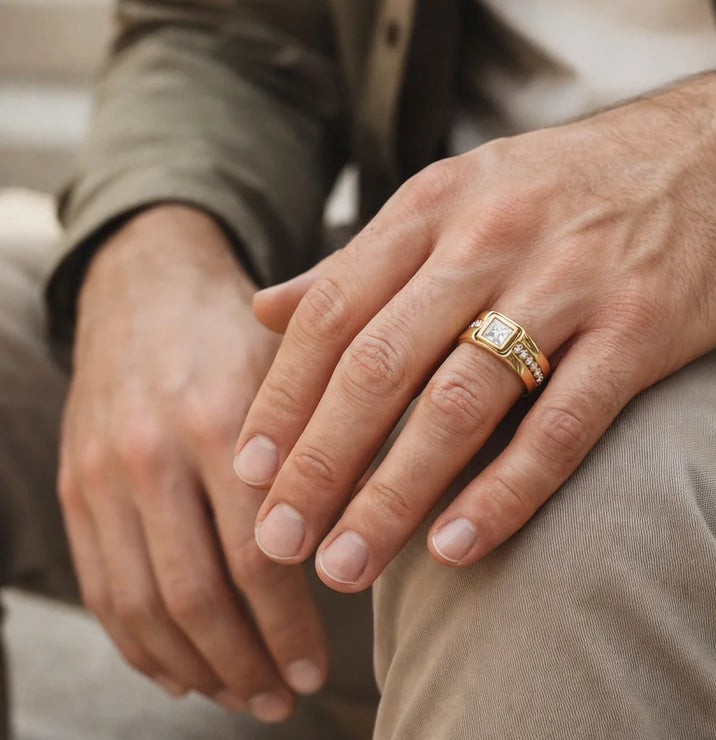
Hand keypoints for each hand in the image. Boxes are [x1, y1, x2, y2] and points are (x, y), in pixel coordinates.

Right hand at [57, 206, 326, 720]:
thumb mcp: (293, 366)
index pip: (261, 554)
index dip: (290, 625)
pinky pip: (101, 589)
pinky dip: (140, 644)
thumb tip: (370, 532)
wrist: (145, 288)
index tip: (319, 667)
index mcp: (222, 420)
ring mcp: (103, 475)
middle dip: (245, 662)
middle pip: (198, 594)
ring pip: (144, 605)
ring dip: (195, 666)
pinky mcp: (75, 488)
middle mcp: (153, 453)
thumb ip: (327, 442)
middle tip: (284, 696)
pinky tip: (181, 669)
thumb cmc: (238, 331)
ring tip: (241, 695)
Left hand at [234, 71, 715, 589]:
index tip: (248, 472)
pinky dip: (504, 490)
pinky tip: (455, 545)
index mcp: (434, 204)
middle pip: (381, 364)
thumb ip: (361, 257)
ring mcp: (568, 281)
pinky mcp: (639, 326)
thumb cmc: (566, 185)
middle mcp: (490, 237)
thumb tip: (264, 309)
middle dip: (320, 462)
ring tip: (348, 563)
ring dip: (394, 493)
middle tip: (276, 540)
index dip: (283, 396)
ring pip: (461, 402)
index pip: (333, 311)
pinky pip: (561, 424)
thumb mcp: (454, 193)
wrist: (711, 151)